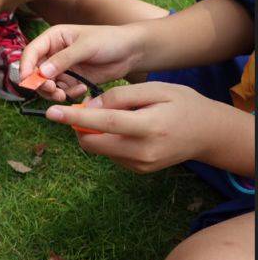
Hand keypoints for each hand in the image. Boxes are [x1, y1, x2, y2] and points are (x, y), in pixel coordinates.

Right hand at [20, 24, 144, 100]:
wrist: (131, 52)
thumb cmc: (109, 40)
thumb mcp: (86, 47)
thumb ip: (63, 59)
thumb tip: (41, 73)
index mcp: (53, 38)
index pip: (31, 52)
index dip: (25, 67)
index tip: (27, 81)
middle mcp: (54, 53)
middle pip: (35, 72)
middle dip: (41, 84)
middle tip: (52, 90)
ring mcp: (62, 68)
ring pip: (46, 85)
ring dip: (53, 92)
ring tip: (65, 95)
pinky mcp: (71, 80)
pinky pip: (61, 91)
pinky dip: (68, 94)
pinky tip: (82, 88)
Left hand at [44, 82, 215, 172]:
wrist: (208, 133)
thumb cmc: (181, 104)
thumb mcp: (155, 89)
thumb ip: (120, 96)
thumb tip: (89, 107)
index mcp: (149, 127)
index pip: (103, 123)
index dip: (74, 118)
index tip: (52, 113)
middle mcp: (143, 151)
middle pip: (93, 142)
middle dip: (78, 127)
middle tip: (80, 109)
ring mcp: (141, 165)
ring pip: (99, 150)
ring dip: (93, 133)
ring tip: (111, 116)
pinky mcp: (138, 170)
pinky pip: (110, 154)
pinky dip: (106, 141)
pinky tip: (123, 129)